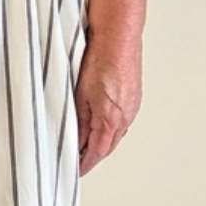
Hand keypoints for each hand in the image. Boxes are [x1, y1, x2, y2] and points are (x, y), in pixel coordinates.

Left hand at [74, 34, 141, 175]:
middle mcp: (125, 117)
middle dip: (91, 156)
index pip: (95, 153)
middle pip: (106, 146)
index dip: (83, 164)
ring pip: (113, 134)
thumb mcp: (79, 95)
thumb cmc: (100, 58)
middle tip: (77, 163)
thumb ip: (78, 122)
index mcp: (111, 120)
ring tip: (84, 146)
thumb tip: (75, 142)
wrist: (118, 34)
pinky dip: (108, 128)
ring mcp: (131, 107)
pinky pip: (119, 121)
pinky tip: (99, 124)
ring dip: (100, 142)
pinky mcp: (132, 96)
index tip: (74, 171)